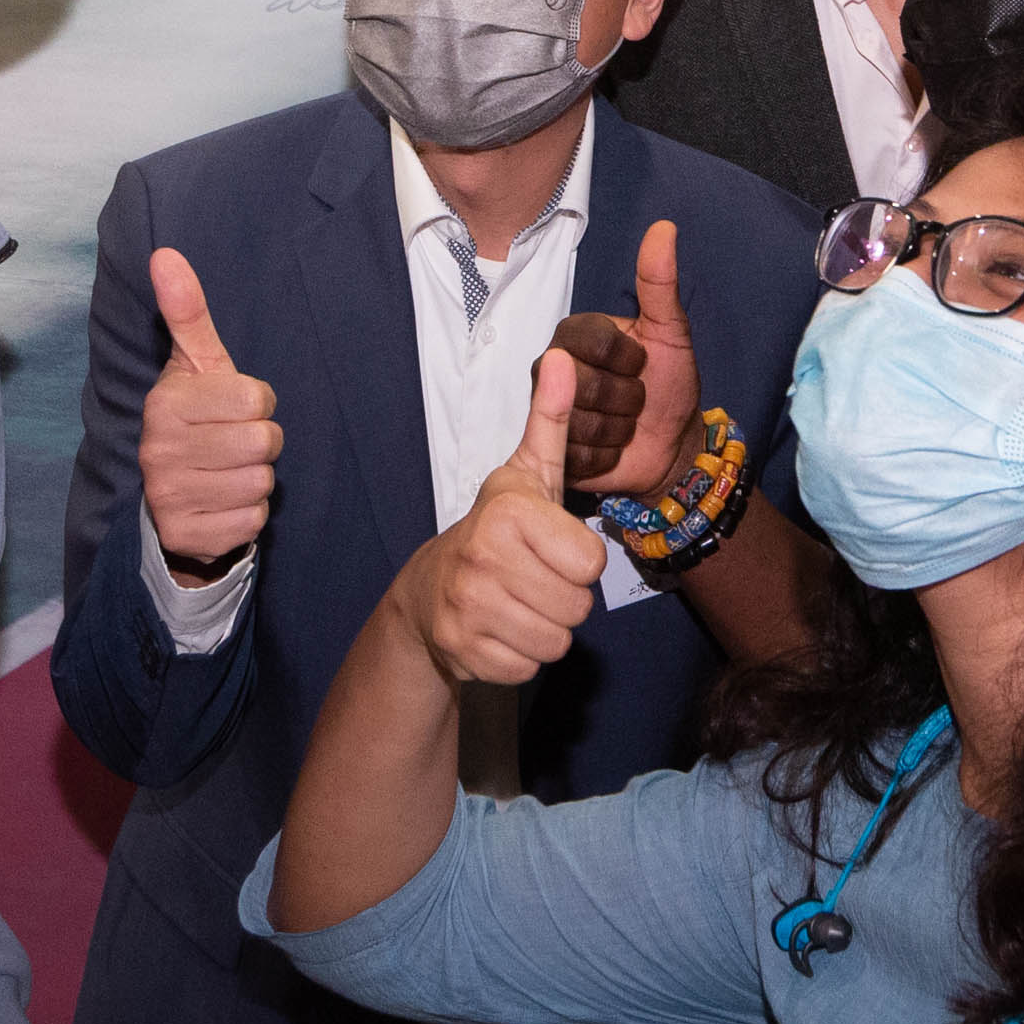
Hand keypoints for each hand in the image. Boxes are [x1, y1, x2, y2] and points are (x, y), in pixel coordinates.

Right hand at [139, 247, 281, 572]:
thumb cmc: (196, 418)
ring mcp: (170, 498)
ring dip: (255, 478)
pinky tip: (223, 502)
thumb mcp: (195, 364)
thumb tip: (166, 254)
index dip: (257, 404)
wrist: (167, 496)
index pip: (256, 400)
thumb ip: (187, 311)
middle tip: (232, 443)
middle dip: (260, 442)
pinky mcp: (187, 537)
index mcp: (166, 404)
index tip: (233, 409)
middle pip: (264, 442)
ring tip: (227, 471)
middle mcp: (160, 451)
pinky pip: (252, 521)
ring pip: (261, 483)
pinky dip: (247, 514)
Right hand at [396, 351, 607, 685]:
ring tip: (520, 602)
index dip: (578, 560)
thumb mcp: (529, 472)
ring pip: (557, 642)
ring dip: (546, 628)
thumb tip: (564, 356)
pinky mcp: (463, 653)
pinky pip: (529, 667)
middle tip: (534, 578)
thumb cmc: (498, 529)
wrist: (431, 590)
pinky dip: (521, 655)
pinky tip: (501, 628)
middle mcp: (483, 559)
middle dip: (565, 597)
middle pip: (578, 607)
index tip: (549, 547)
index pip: (591, 563)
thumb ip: (551, 418)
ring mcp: (468, 609)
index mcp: (509, 514)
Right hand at [558, 220, 702, 498]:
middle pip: (584, 385)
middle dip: (627, 398)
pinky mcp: (550, 450)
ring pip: (579, 423)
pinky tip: (615, 450)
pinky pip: (577, 455)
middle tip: (637, 400)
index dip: (628, 359)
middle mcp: (552, 368)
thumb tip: (665, 227)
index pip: (593, 342)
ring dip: (619, 430)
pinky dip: (607, 457)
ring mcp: (547, 409)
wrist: (673, 443)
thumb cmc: (670, 382)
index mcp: (576, 334)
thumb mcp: (672, 333)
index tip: (643, 364)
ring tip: (627, 424)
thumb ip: (661, 283)